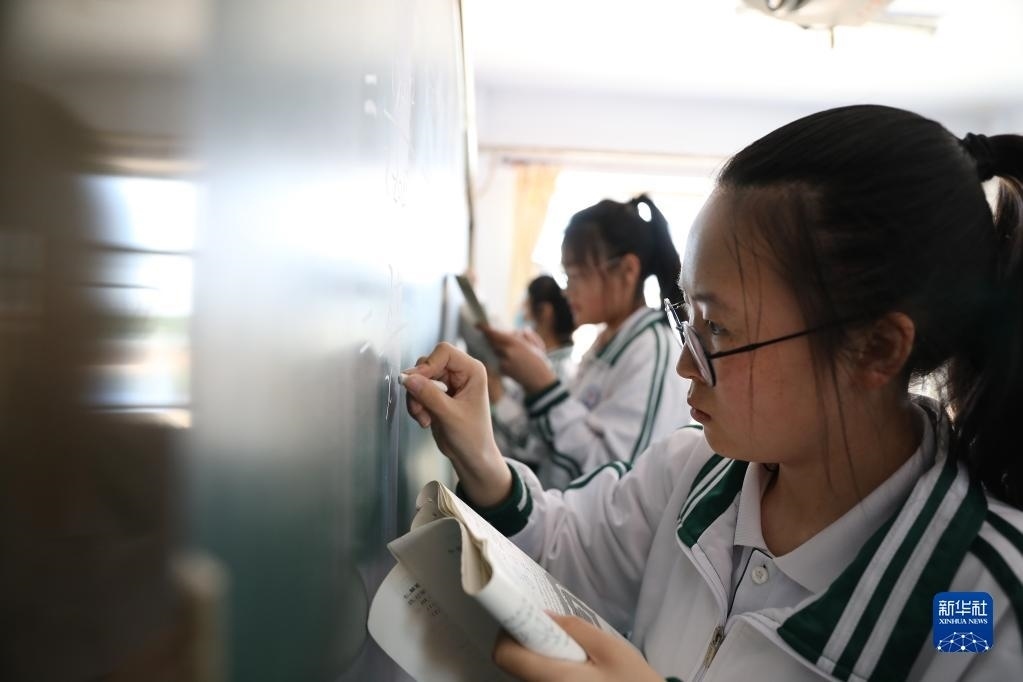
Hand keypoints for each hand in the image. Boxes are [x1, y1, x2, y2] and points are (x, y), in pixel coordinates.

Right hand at [403, 342, 511, 506]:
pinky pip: (417, 391)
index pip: (444, 352)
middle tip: (419, 407)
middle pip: (428, 363)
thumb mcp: (450, 415)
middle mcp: (460, 372)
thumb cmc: (472, 437)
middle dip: (419, 386)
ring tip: (424, 418)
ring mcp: (448, 383)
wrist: (471, 457)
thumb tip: (407, 378)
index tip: (415, 382)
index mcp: (472, 370)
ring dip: (416, 399)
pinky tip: (425, 420)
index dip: (427, 364)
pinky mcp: (437, 395)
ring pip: (419, 378)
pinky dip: (416, 405)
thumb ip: (429, 395)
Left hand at [479, 325, 556, 393]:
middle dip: (490, 339)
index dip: (484, 329)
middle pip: (492, 342)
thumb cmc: (540, 362)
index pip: (495, 334)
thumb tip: (521, 331)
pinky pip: (500, 361)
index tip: (477, 325)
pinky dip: (504, 360)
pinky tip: (514, 363)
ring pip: (496, 352)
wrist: (540, 381)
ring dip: (499, 350)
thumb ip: (528, 336)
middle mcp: (507, 352)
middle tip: (489, 336)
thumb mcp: (537, 345)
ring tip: (512, 352)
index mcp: (515, 342)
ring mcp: (504, 362)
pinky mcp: (503, 370)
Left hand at [493, 614, 662, 681]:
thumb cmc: (632, 680)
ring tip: (574, 649)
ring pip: (528, 671)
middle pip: (515, 662)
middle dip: (530, 641)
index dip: (509, 630)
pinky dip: (551, 667)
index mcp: (553, 679)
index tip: (526, 615)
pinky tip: (577, 664)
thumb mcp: (609, 649)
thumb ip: (574, 629)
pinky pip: (541, 679)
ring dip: (542, 654)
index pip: (505, 655)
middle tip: (557, 630)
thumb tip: (544, 615)